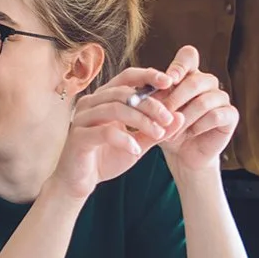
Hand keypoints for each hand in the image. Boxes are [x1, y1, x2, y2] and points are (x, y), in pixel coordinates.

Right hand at [46, 65, 180, 200]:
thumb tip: (180, 117)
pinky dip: (124, 140)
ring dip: (141, 121)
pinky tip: (136, 150)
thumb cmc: (107, 158)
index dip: (148, 76)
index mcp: (104, 98)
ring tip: (158, 134)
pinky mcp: (78, 136)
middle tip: (169, 118)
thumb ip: (156, 131)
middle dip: (150, 104)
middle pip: (124, 92)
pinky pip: (104, 132)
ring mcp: (82, 118)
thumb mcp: (138, 143)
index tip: (170, 82)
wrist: (80, 182)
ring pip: (115, 108)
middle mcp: (91, 103)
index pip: (127, 77)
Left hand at [152, 46, 237, 175]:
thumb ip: (152, 96)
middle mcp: (207, 82)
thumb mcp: (155, 111)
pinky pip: (216, 115)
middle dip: (175, 100)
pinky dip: (199, 126)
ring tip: (171, 131)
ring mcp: (221, 97)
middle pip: (195, 81)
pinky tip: (190, 134)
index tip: (167, 80)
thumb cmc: (167, 127)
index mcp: (188, 75)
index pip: (189, 56)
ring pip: (204, 101)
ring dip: (184, 118)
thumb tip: (145, 85)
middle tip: (161, 116)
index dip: (179, 66)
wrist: (182, 154)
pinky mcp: (230, 115)